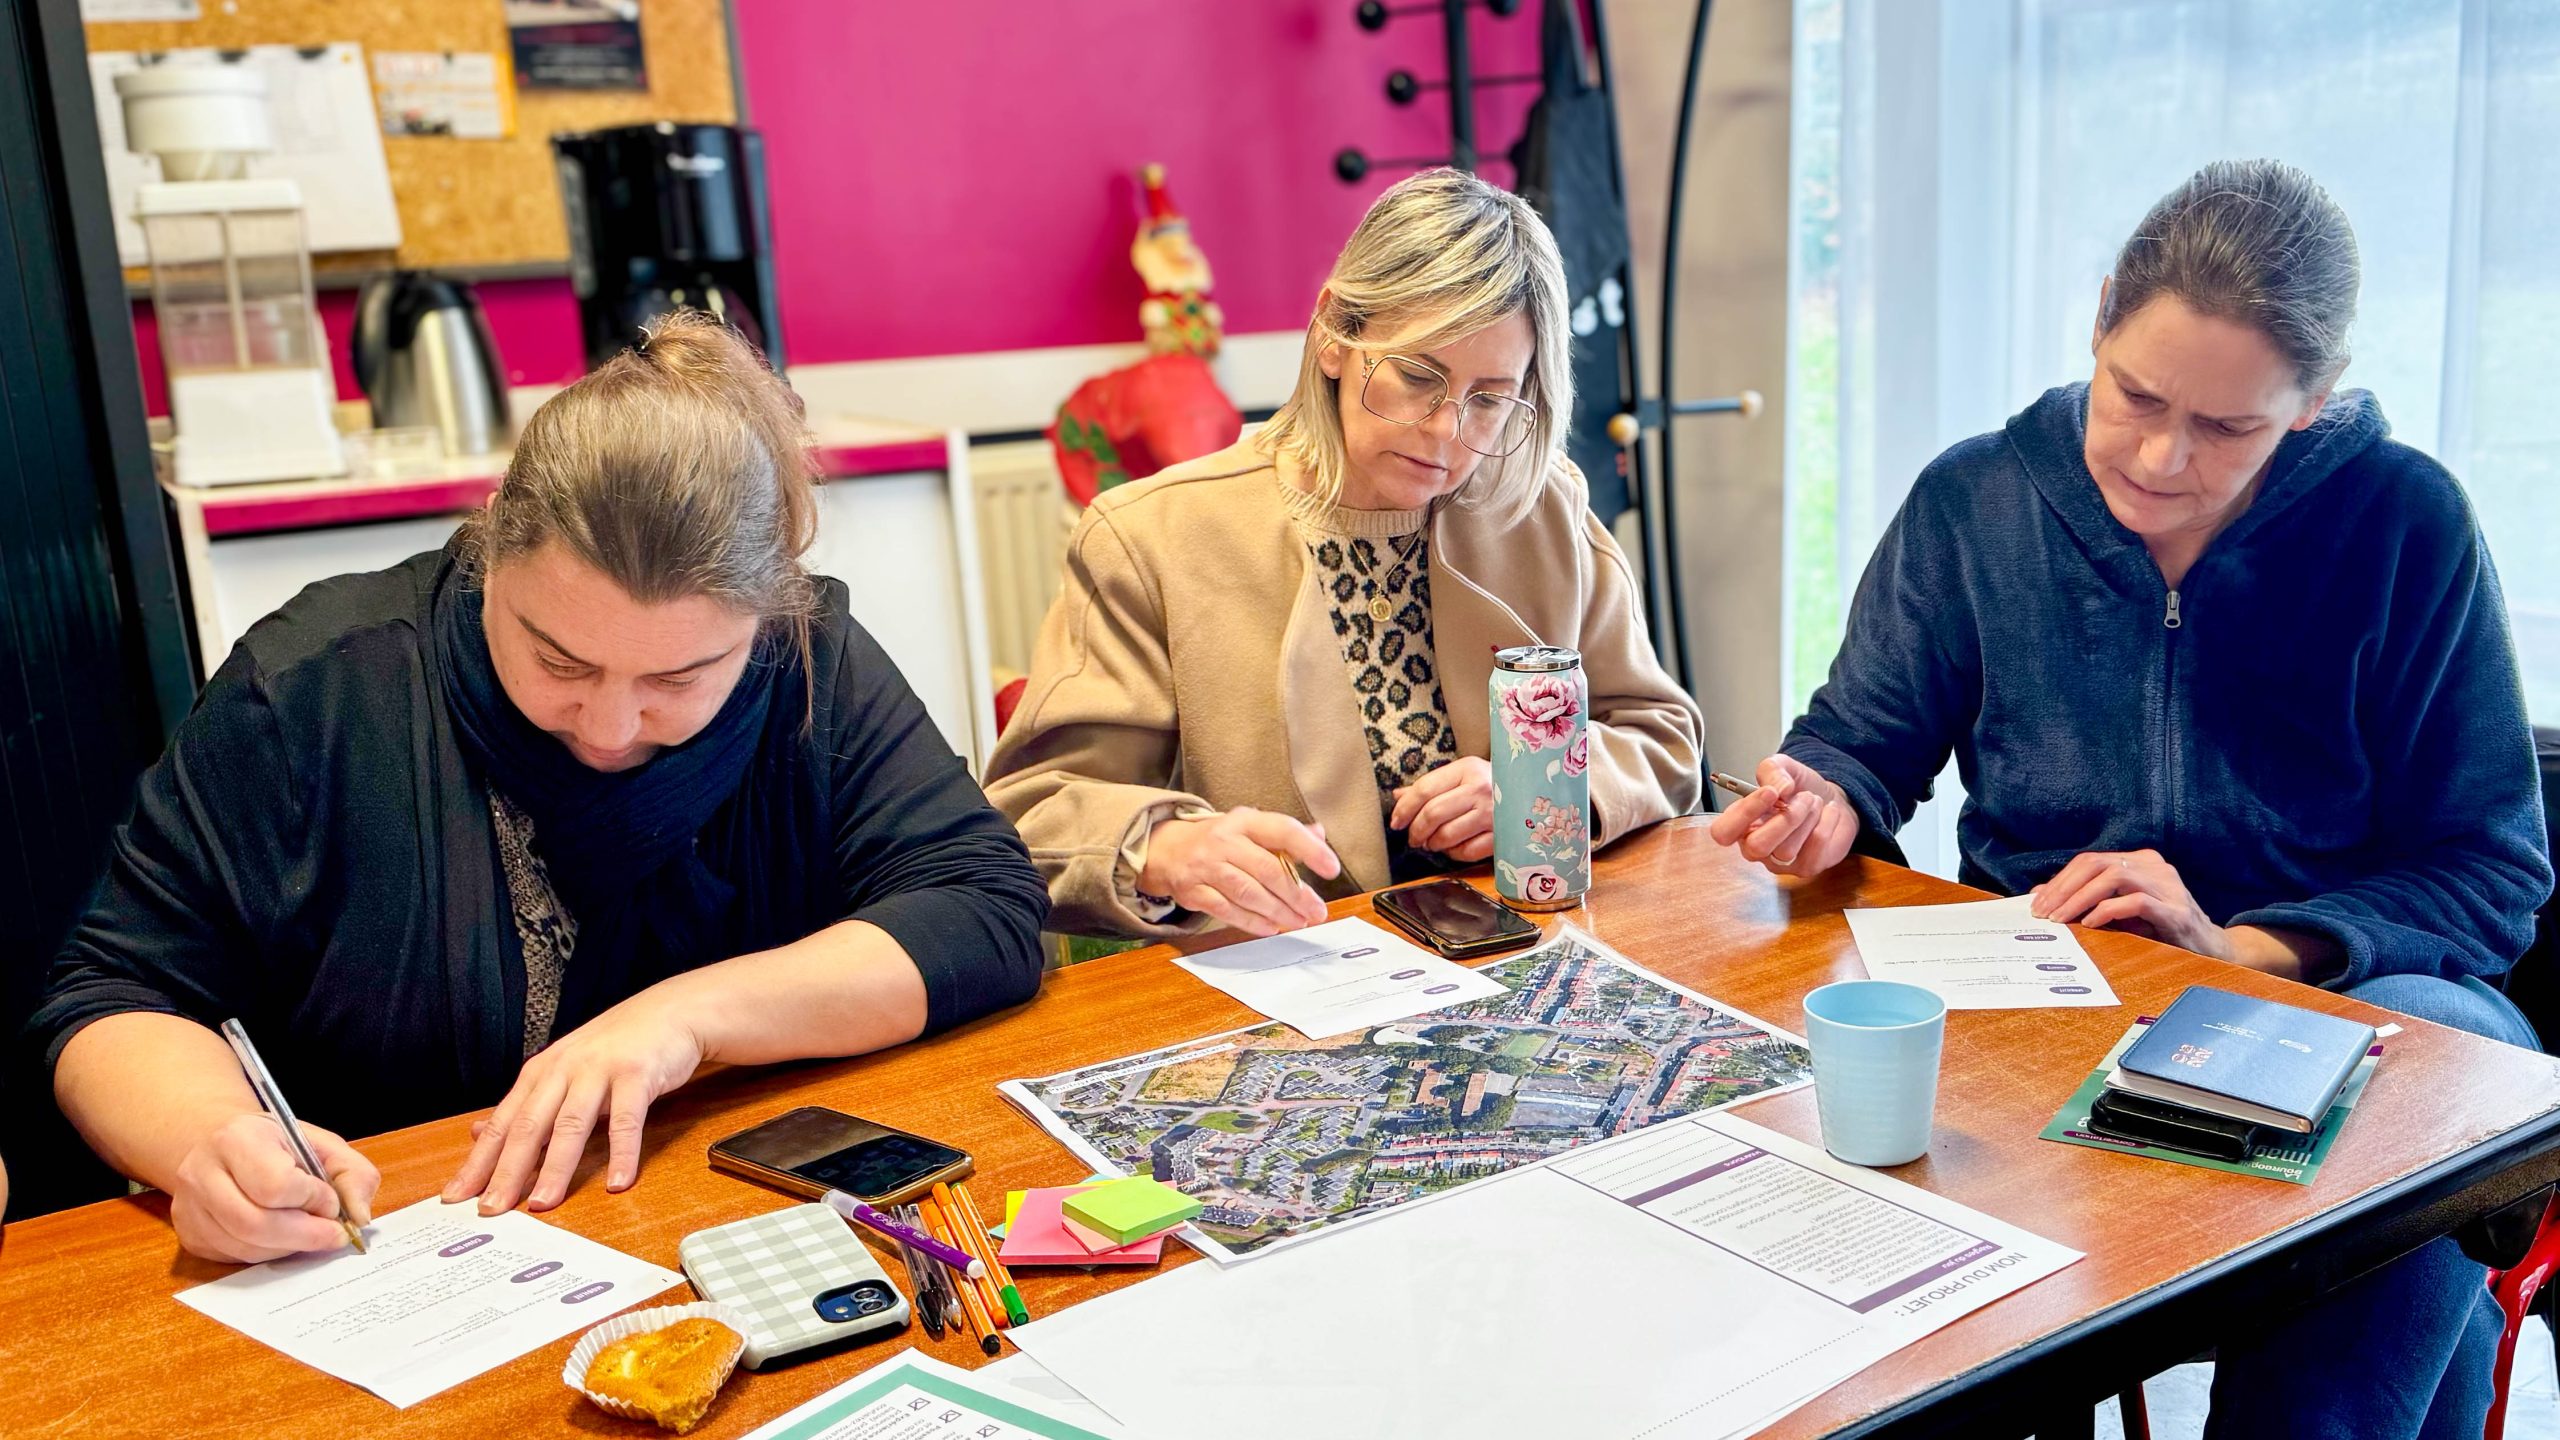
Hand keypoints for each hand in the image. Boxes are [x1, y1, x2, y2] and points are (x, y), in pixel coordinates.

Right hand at [169, 1111, 378, 1263]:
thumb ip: (353, 1174)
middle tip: (333, 1234)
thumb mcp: (322, 1144)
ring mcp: (189, 1207)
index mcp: (236, 1138)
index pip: (275, 1184)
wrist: (221, 1145)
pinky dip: (269, 1253)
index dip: (311, 1198)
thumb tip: (359, 1217)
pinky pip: (235, 1257)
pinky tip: (283, 1237)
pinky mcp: (190, 1235)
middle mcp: (201, 1172)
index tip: (328, 1198)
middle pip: (255, 1223)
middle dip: (306, 1235)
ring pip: (245, 1246)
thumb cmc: (277, 1145)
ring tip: (310, 1232)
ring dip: (289, 1247)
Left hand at [444, 989, 704, 1214]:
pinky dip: (622, 1153)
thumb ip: (526, 1107)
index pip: (502, 1124)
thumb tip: (476, 1134)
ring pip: (571, 1124)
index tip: (456, 1196)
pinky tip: (617, 1181)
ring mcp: (600, 1070)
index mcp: (541, 1073)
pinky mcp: (638, 1073)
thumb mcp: (562, 1072)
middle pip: (529, 1126)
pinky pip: (628, 1119)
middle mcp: (564, 1069)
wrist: (669, 1010)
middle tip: (491, 1209)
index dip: (478, 1162)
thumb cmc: (614, 1048)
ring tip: (543, 1203)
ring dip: (555, 1167)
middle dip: (507, 1171)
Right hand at [1139, 807, 1341, 936]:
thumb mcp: (1250, 828)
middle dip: (1296, 894)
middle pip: (1266, 869)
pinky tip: (1270, 927)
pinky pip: (1226, 910)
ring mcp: (1206, 866)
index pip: (1282, 830)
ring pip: (1248, 892)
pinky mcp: (1193, 891)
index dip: (1310, 850)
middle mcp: (1223, 840)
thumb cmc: (1219, 841)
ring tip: (1298, 921)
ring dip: (1278, 911)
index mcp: (1243, 821)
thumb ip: (1285, 834)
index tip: (1331, 868)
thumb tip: (1319, 834)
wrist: (1167, 850)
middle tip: (1317, 911)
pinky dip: (1251, 922)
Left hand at [1390, 757, 1494, 861]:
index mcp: (1467, 768)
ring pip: (1447, 835)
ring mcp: (1493, 813)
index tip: (1396, 822)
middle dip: (1416, 831)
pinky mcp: (1502, 835)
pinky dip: (1454, 854)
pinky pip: (1467, 851)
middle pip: (1433, 814)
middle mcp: (1481, 789)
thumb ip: (1430, 786)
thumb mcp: (1461, 776)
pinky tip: (1453, 848)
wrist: (1533, 792)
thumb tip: (1398, 796)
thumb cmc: (1491, 784)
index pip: (1425, 789)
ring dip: (1433, 844)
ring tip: (1432, 842)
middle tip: (1413, 838)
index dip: (1404, 809)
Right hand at [1705, 755, 1858, 877]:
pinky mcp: (1806, 868)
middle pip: (1757, 847)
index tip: (1770, 792)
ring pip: (1787, 850)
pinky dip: (1827, 823)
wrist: (1831, 799)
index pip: (1723, 832)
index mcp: (1740, 824)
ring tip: (1814, 801)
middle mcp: (1754, 847)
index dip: (1744, 814)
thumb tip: (1780, 788)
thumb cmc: (1798, 788)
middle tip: (1804, 797)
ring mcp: (1779, 862)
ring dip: (1807, 818)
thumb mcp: (1781, 768)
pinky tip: (1829, 812)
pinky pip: (1815, 850)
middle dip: (1784, 819)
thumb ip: (1772, 770)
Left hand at [2030, 849, 2233, 960]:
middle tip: (2043, 913)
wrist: (2211, 948)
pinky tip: (2091, 924)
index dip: (2060, 880)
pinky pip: (2136, 902)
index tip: (2037, 903)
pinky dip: (2108, 911)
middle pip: (2097, 864)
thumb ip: (2087, 901)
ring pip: (2113, 877)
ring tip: (2061, 919)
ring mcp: (2168, 886)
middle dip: (2064, 888)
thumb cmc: (2160, 929)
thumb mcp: (2120, 912)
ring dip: (2080, 898)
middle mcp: (2154, 867)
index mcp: (2139, 862)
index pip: (2090, 861)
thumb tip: (2040, 896)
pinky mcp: (2176, 911)